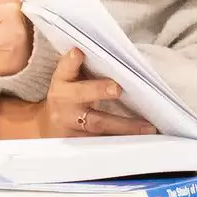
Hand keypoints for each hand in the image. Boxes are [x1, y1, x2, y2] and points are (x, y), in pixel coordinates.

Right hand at [0, 46, 156, 139]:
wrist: (49, 127)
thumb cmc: (71, 96)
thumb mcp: (73, 80)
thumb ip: (88, 68)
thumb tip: (122, 55)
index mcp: (62, 82)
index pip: (65, 69)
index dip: (70, 62)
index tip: (79, 52)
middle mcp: (64, 102)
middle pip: (81, 95)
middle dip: (99, 90)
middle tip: (117, 88)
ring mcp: (70, 124)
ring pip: (96, 124)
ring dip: (123, 126)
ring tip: (146, 126)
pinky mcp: (79, 143)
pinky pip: (102, 143)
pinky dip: (121, 142)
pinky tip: (140, 142)